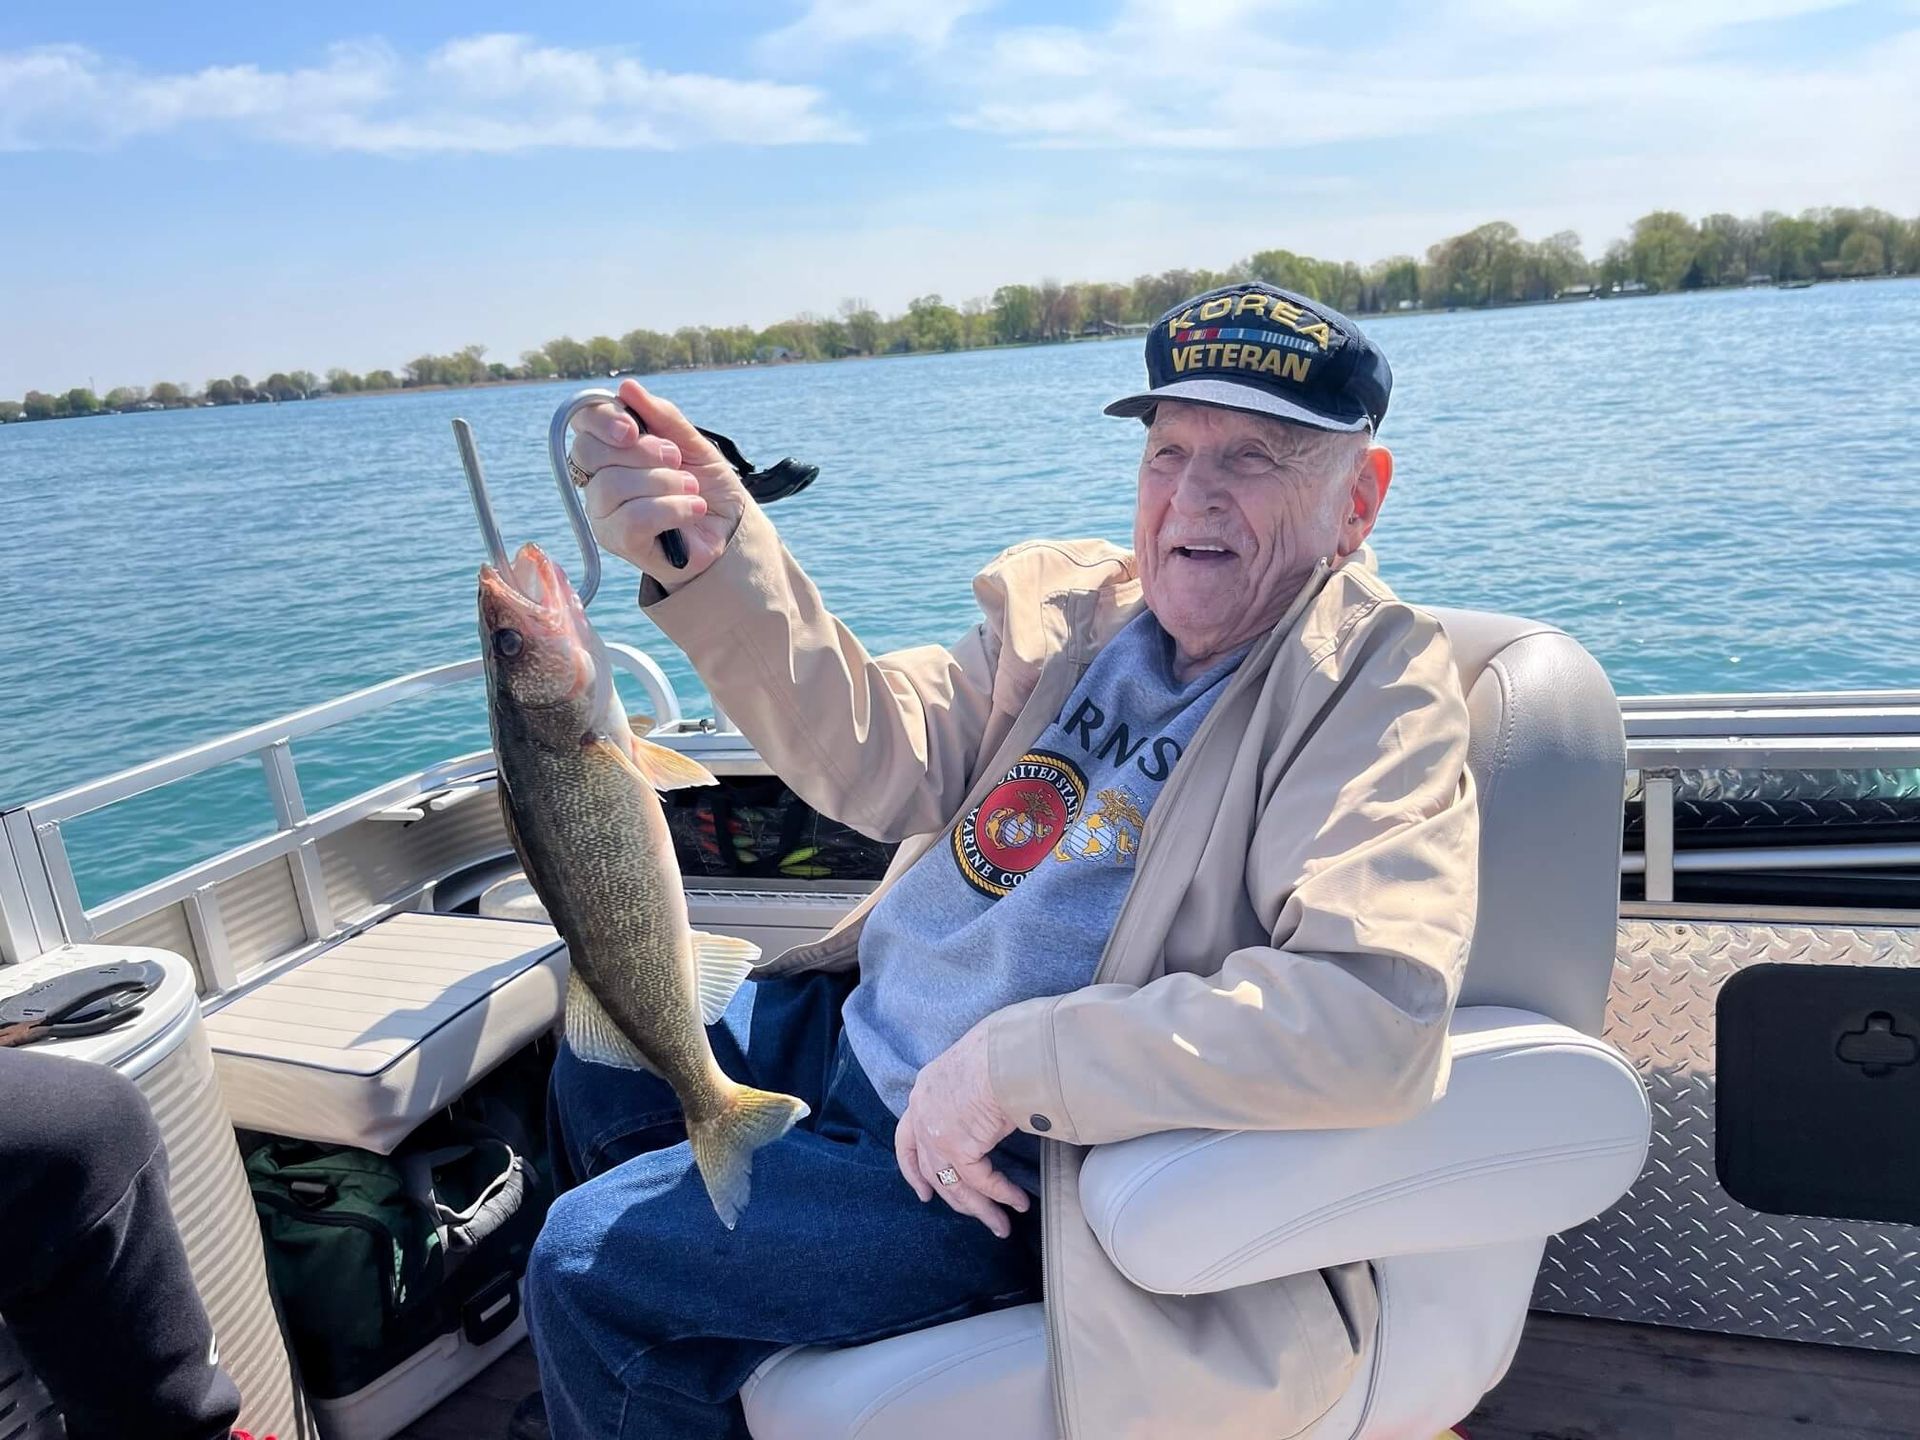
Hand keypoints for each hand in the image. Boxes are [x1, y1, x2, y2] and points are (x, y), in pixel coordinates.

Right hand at [567, 378, 751, 587]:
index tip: (632, 428)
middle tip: (675, 458)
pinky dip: (672, 508)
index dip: (601, 419)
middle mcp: (598, 480)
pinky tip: (694, 508)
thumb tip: (626, 387)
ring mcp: (604, 513)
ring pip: (612, 485)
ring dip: (663, 481)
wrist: (730, 526)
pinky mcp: (620, 542)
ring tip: (691, 488)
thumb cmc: (705, 483)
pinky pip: (633, 518)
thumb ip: (661, 416)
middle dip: (640, 451)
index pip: (582, 422)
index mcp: (610, 449)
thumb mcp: (691, 442)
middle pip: (589, 452)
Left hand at [894, 1024, 1027, 1237]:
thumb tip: (989, 1106)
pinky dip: (1001, 1196)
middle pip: (931, 1170)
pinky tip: (1018, 1203)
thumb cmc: (1000, 1049)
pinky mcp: (959, 1149)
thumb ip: (969, 1093)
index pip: (905, 1138)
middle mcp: (922, 1115)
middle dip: (955, 1198)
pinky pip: (982, 1183)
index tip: (922, 1193)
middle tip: (973, 1215)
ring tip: (1001, 1226)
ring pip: (954, 1185)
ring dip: (981, 1209)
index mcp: (924, 1091)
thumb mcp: (971, 1068)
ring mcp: (936, 1134)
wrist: (1007, 1052)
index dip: (911, 1170)